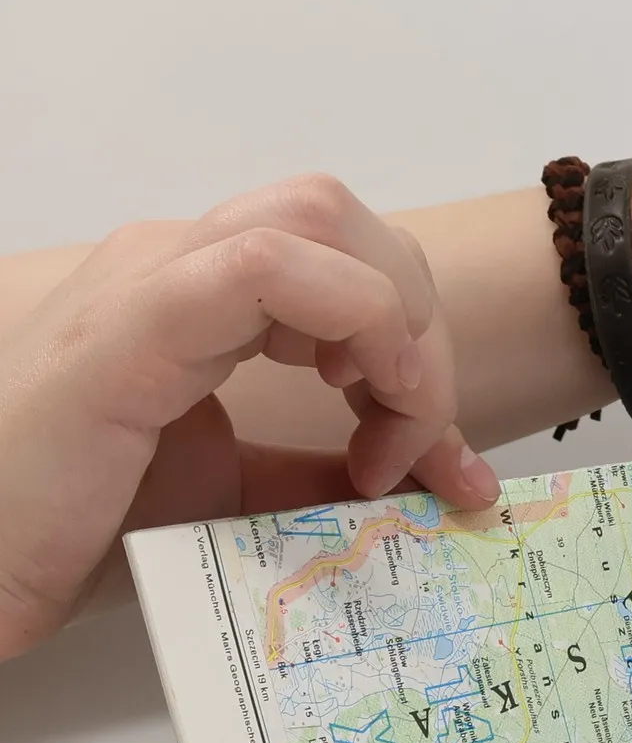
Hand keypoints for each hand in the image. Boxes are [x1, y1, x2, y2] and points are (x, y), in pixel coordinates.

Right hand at [0, 174, 498, 660]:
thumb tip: (436, 477)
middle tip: (413, 444)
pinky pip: (266, 265)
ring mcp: (153, 279)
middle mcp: (180, 263)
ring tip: (386, 430)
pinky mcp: (134, 324)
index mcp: (206, 295)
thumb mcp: (243, 495)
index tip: (427, 459)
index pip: (352, 260)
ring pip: (321, 219)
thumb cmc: (83, 523)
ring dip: (395, 326)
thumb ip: (327, 475)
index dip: (422, 348)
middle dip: (421, 330)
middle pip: (350, 225)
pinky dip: (352, 323)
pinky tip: (356, 404)